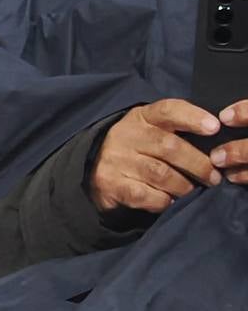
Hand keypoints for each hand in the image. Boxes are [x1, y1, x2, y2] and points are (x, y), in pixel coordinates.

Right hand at [89, 98, 242, 214]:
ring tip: (191, 190)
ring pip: (161, 174)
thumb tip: (216, 143)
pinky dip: (164, 201)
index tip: (214, 127)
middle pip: (170, 146)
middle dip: (198, 164)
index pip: (167, 110)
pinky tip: (168, 200)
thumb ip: (178, 131)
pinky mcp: (110, 183)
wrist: (95, 170)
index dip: (192, 117)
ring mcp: (115, 159)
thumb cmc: (137, 149)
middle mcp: (126, 135)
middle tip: (213, 177)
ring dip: (183, 186)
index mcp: (140, 117)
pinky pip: (147, 195)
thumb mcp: (151, 131)